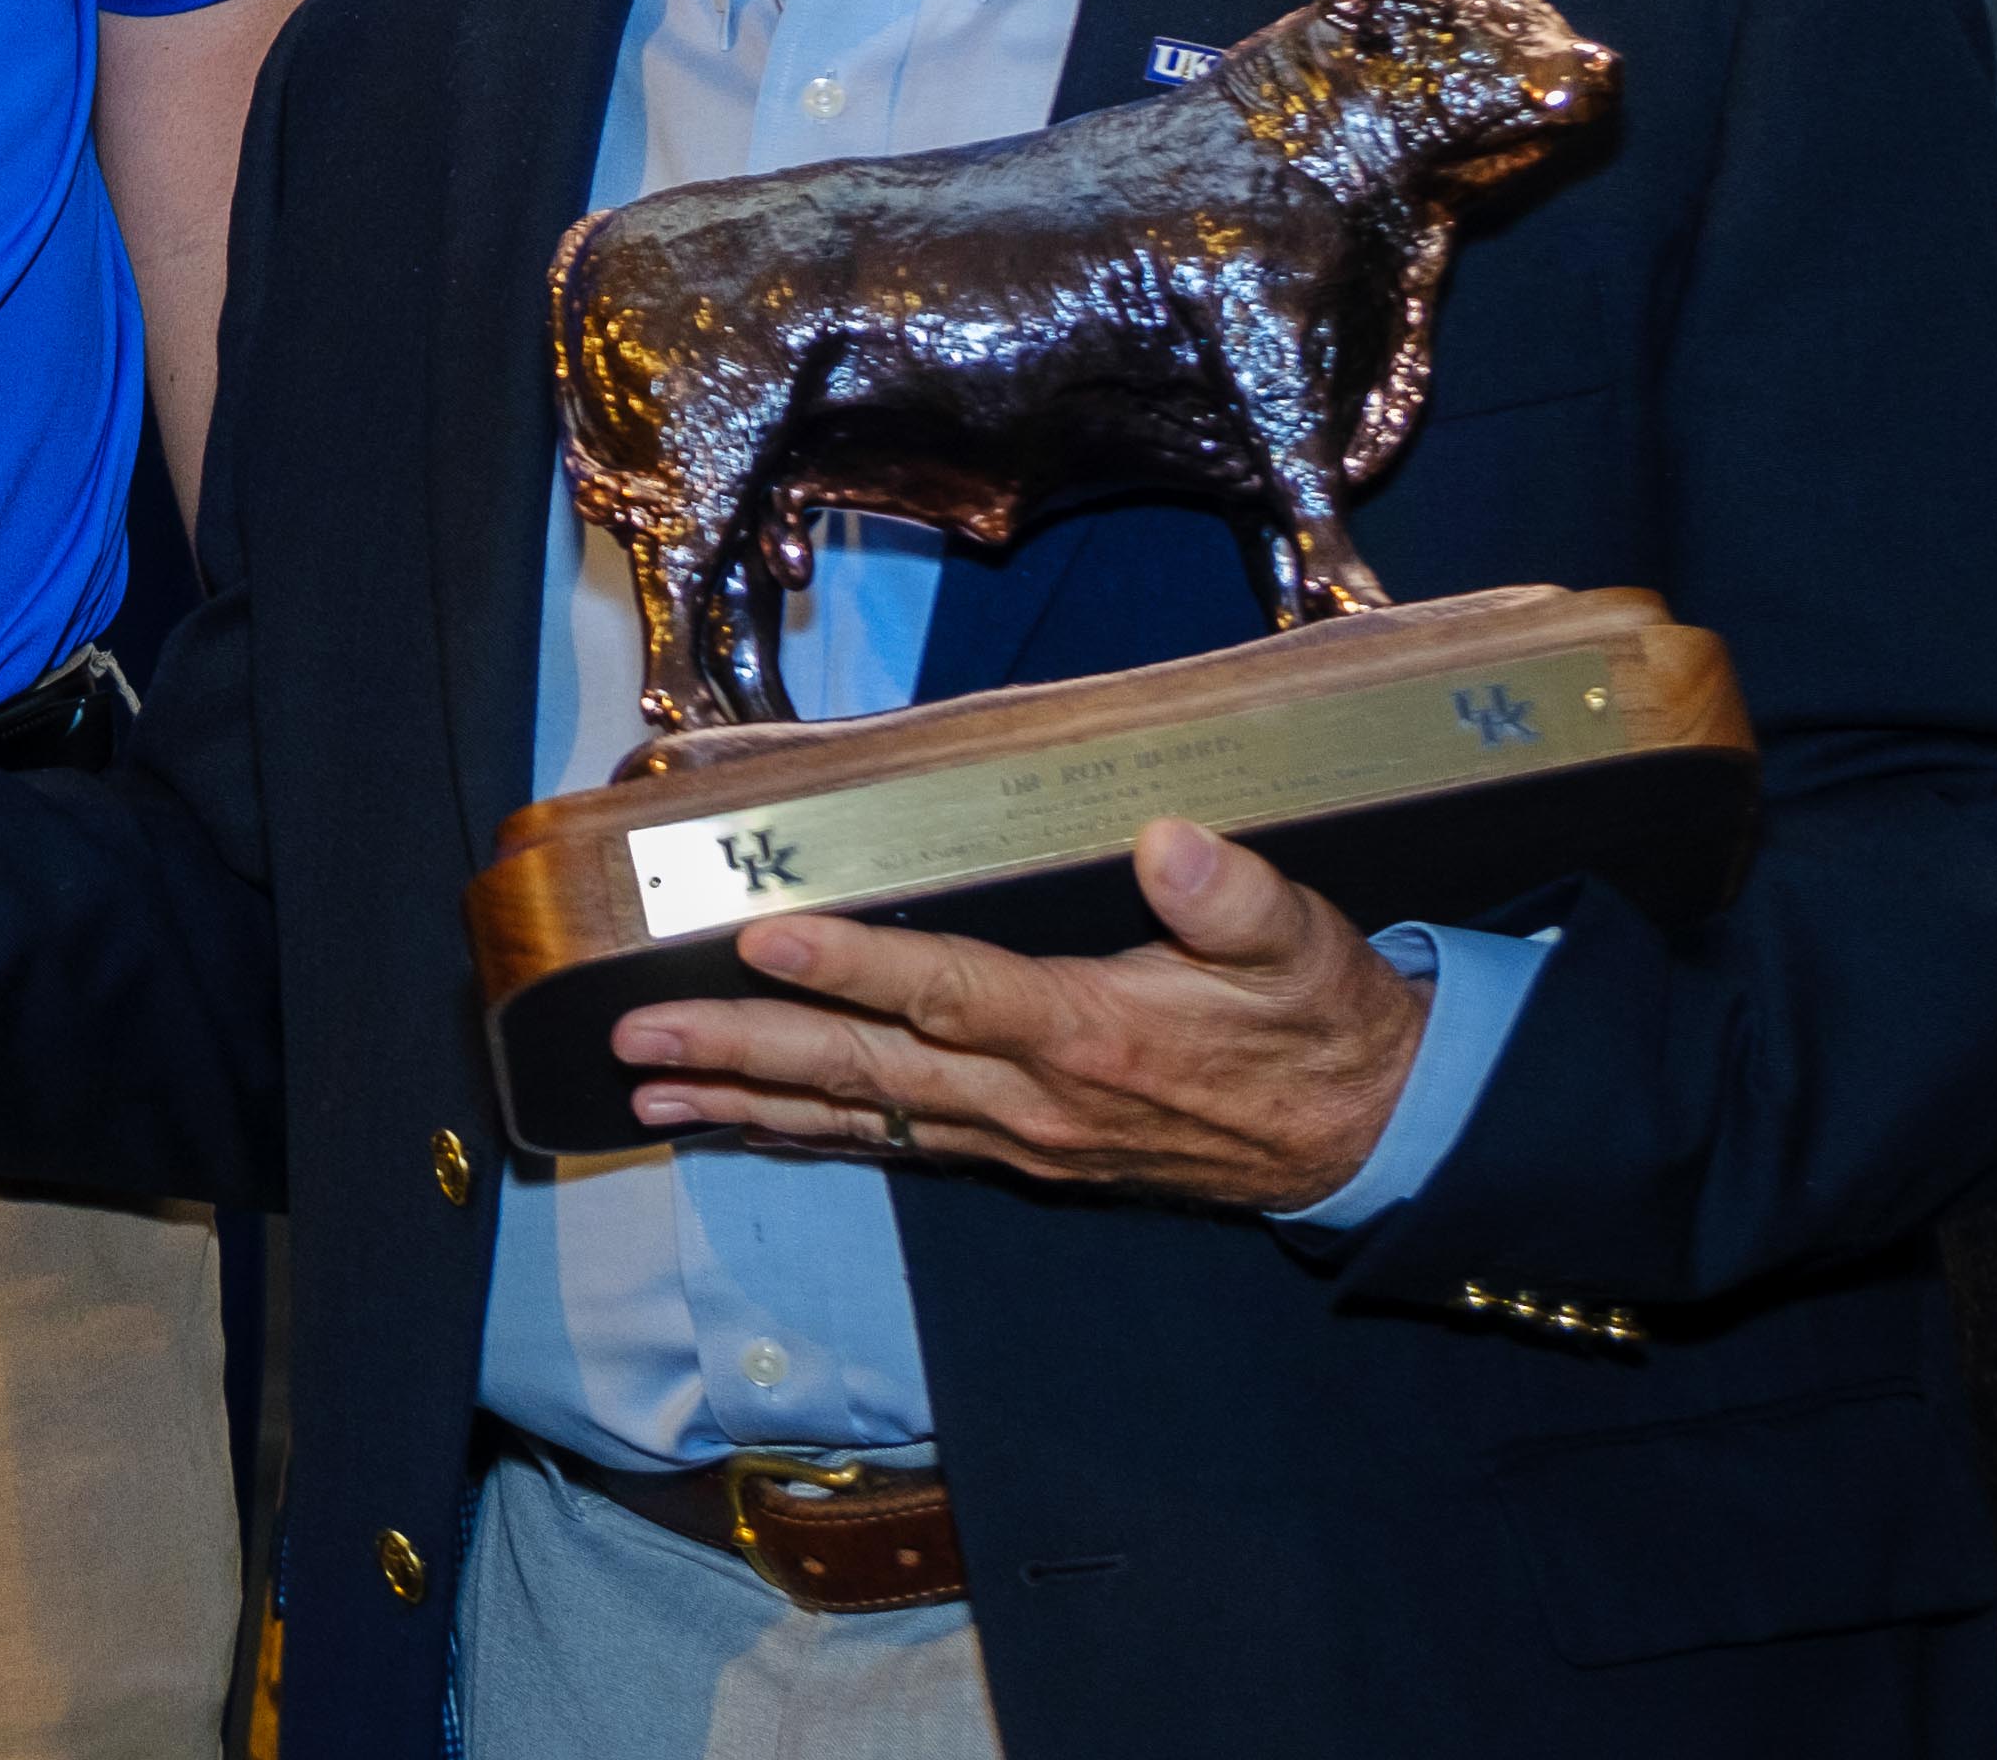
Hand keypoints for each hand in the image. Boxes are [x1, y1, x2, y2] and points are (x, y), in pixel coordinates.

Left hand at [604, 821, 1432, 1211]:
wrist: (1360, 1133)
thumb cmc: (1320, 1021)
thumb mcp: (1303, 944)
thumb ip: (1234, 898)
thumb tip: (1174, 843)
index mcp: (1089, 1032)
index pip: (949, 993)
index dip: (854, 966)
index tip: (762, 935)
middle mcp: (1032, 1098)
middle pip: (864, 1073)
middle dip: (743, 1049)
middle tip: (636, 1037)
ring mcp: (1016, 1137)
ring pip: (858, 1120)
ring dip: (747, 1102)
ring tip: (646, 1089)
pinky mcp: (1015, 1152)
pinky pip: (888, 1144)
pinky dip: (804, 1132)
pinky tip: (739, 1120)